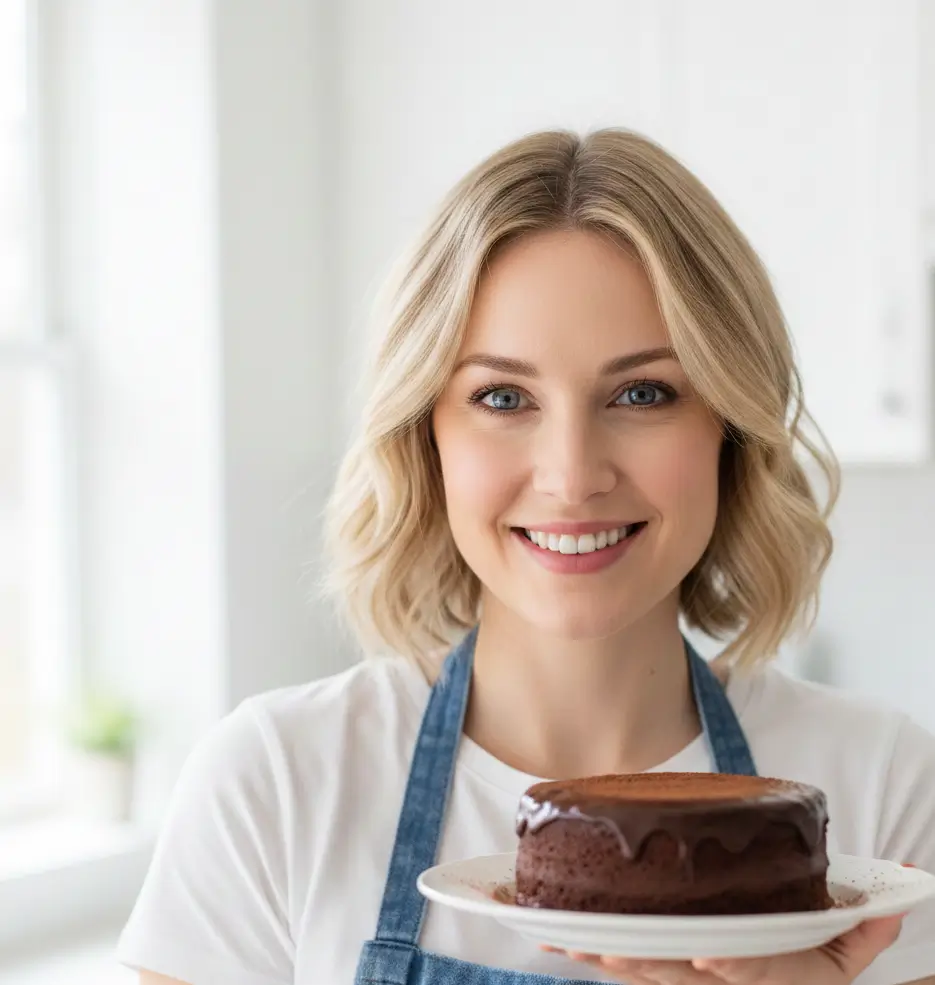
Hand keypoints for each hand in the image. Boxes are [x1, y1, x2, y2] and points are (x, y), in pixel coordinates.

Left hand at [546, 913, 904, 983]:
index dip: (732, 966)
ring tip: (568, 946)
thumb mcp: (844, 956)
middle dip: (641, 966)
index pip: (752, 970)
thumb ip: (864, 931)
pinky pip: (630, 968)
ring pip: (645, 976)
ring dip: (606, 961)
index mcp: (770, 973)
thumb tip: (892, 903)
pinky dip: (596, 957)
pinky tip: (562, 944)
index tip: (708, 957)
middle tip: (603, 950)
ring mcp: (692, 983)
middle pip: (679, 977)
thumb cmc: (809, 968)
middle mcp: (724, 980)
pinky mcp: (668, 973)